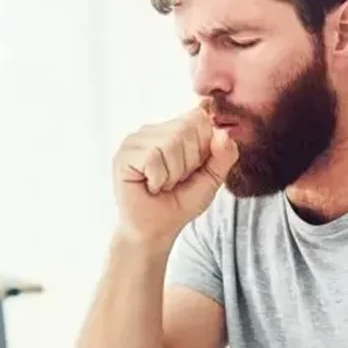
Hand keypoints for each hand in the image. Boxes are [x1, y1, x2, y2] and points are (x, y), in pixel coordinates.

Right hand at [113, 106, 238, 245]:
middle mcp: (153, 129)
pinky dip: (158, 179)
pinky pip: (152, 158)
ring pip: (169, 143)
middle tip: (174, 180)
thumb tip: (224, 133)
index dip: (203, 146)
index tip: (193, 168)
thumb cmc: (180, 202)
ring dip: (172, 174)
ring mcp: (135, 141)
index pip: (199, 117)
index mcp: (174, 129)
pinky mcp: (123, 156)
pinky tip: (150, 186)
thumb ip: (224, 155)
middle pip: (185, 129)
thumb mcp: (212, 178)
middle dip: (188, 163)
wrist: (156, 230)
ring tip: (162, 184)